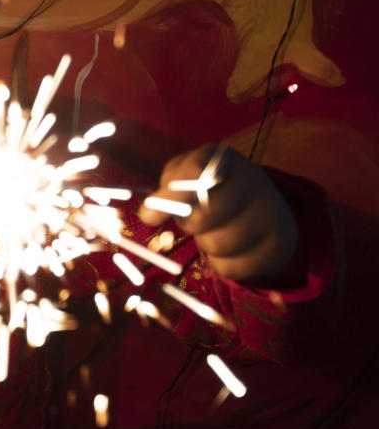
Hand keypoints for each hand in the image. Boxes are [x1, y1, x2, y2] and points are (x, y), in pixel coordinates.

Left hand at [140, 146, 297, 282]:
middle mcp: (253, 181)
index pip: (194, 176)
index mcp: (223, 159)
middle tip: (193, 220)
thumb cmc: (213, 187)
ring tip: (215, 230)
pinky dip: (221, 263)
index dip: (170, 198)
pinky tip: (230, 247)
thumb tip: (148, 214)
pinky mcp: (280, 245)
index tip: (149, 216)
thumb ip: (166, 189)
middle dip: (189, 223)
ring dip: (206, 243)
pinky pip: (232, 268)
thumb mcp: (186, 174)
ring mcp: (272, 213)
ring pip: (217, 245)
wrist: (264, 203)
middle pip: (204, 216)